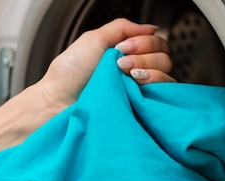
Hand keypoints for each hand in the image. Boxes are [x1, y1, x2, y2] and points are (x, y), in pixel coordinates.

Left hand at [37, 18, 174, 114]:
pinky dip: (154, 83)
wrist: (58, 102)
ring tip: (125, 75)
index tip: (123, 48)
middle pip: (164, 57)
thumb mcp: (93, 39)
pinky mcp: (141, 109)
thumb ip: (122, 28)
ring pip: (166, 74)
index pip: (156, 43)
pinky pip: (164, 95)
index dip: (144, 42)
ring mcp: (139, 92)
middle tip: (121, 63)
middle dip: (144, 55)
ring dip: (147, 69)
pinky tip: (135, 85)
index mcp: (126, 56)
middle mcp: (136, 73)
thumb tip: (150, 27)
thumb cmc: (69, 75)